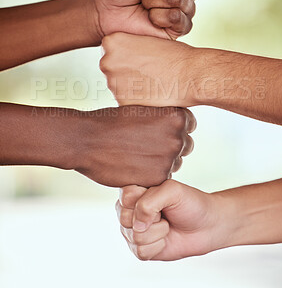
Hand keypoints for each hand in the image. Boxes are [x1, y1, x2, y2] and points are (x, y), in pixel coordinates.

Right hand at [75, 106, 195, 186]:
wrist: (87, 140)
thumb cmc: (111, 121)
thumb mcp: (142, 109)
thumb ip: (162, 115)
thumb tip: (176, 121)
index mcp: (176, 116)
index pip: (189, 124)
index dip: (173, 128)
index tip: (158, 130)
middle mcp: (177, 137)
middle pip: (185, 145)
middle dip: (170, 146)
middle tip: (146, 144)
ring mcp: (169, 159)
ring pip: (175, 163)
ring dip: (161, 162)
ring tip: (136, 155)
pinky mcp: (158, 178)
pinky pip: (162, 178)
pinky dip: (150, 176)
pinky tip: (133, 166)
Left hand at [100, 32, 198, 106]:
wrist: (191, 75)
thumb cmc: (175, 56)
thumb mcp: (147, 40)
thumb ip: (128, 48)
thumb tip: (119, 59)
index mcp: (111, 42)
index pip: (112, 51)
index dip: (128, 55)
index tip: (142, 59)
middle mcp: (107, 62)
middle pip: (112, 69)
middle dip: (126, 72)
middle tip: (148, 72)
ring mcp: (113, 84)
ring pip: (119, 86)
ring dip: (131, 86)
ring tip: (153, 83)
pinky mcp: (122, 102)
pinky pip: (126, 101)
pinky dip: (137, 100)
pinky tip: (153, 93)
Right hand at [116, 180, 232, 260]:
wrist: (206, 226)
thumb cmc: (190, 204)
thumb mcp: (172, 191)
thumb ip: (149, 201)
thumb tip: (136, 225)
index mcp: (135, 191)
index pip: (126, 196)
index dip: (144, 199)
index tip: (160, 198)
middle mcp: (130, 210)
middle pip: (125, 218)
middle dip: (152, 218)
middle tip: (164, 213)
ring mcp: (133, 231)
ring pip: (134, 236)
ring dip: (158, 232)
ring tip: (167, 225)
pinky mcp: (140, 249)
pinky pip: (141, 252)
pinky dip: (158, 246)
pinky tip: (166, 238)